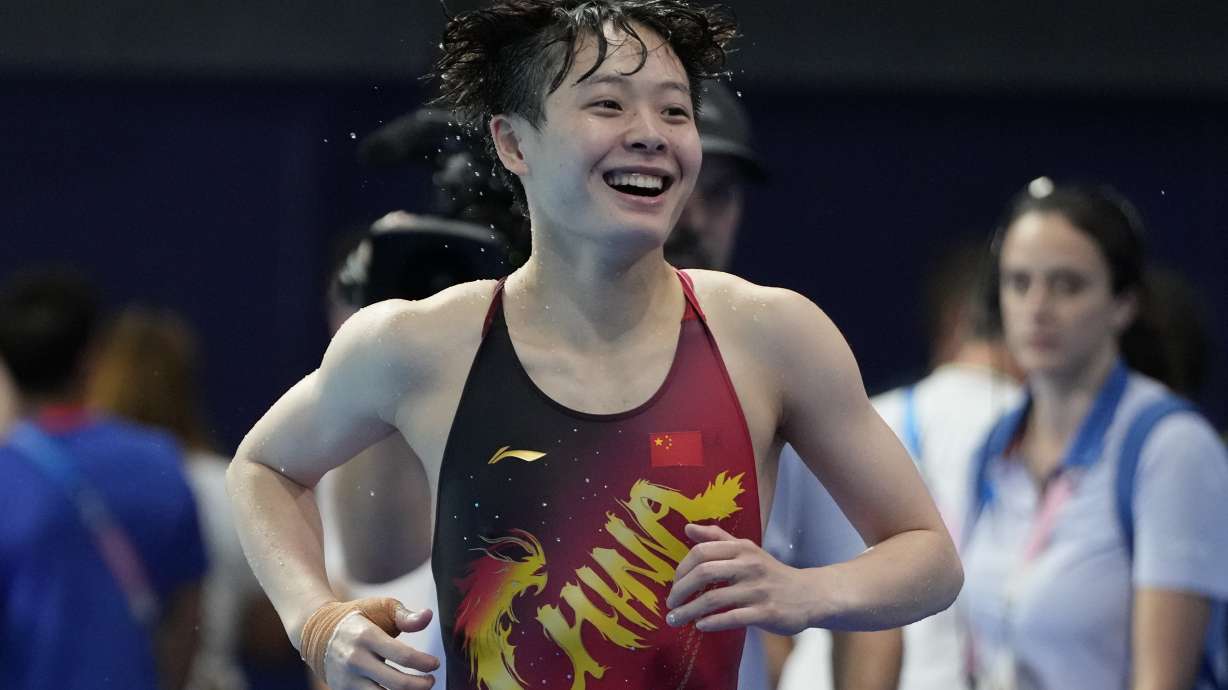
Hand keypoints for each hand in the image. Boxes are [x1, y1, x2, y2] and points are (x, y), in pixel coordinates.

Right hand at [321, 601, 439, 689]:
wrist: (317, 631)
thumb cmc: (358, 617)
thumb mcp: (380, 608)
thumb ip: (405, 616)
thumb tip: (428, 616)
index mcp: (367, 636)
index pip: (402, 656)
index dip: (423, 663)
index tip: (435, 664)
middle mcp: (356, 660)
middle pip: (396, 683)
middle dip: (420, 686)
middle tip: (430, 681)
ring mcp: (347, 679)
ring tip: (417, 689)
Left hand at [665, 523, 817, 634]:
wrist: (808, 594)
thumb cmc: (770, 572)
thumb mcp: (747, 550)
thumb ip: (717, 538)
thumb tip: (688, 528)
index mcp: (742, 548)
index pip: (702, 552)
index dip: (682, 569)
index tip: (674, 584)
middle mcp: (749, 566)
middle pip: (704, 573)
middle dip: (680, 590)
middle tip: (670, 604)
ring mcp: (758, 590)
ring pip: (714, 599)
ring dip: (689, 611)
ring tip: (675, 620)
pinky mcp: (766, 613)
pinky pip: (732, 618)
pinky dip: (711, 623)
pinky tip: (700, 626)